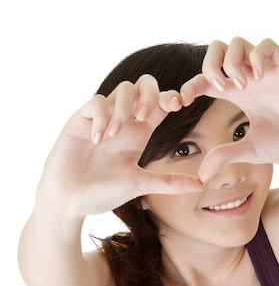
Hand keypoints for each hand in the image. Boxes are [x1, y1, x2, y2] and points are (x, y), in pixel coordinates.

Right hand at [37, 75, 201, 217]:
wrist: (69, 200)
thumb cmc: (103, 193)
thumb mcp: (140, 185)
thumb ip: (169, 182)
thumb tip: (202, 186)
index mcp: (140, 134)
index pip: (161, 104)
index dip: (172, 98)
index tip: (179, 104)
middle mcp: (124, 121)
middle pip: (144, 86)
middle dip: (150, 95)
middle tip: (144, 118)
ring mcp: (102, 118)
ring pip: (122, 89)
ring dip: (124, 108)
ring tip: (116, 135)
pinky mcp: (80, 120)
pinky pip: (96, 102)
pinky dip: (100, 116)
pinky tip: (97, 139)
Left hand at [180, 37, 278, 180]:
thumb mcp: (251, 150)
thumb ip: (225, 155)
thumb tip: (201, 175)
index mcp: (241, 95)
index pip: (207, 79)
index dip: (190, 85)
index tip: (181, 100)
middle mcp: (252, 78)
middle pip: (218, 50)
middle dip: (208, 65)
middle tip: (217, 89)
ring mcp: (269, 70)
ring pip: (238, 43)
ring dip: (230, 62)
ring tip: (238, 86)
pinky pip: (266, 45)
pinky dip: (256, 57)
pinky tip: (259, 79)